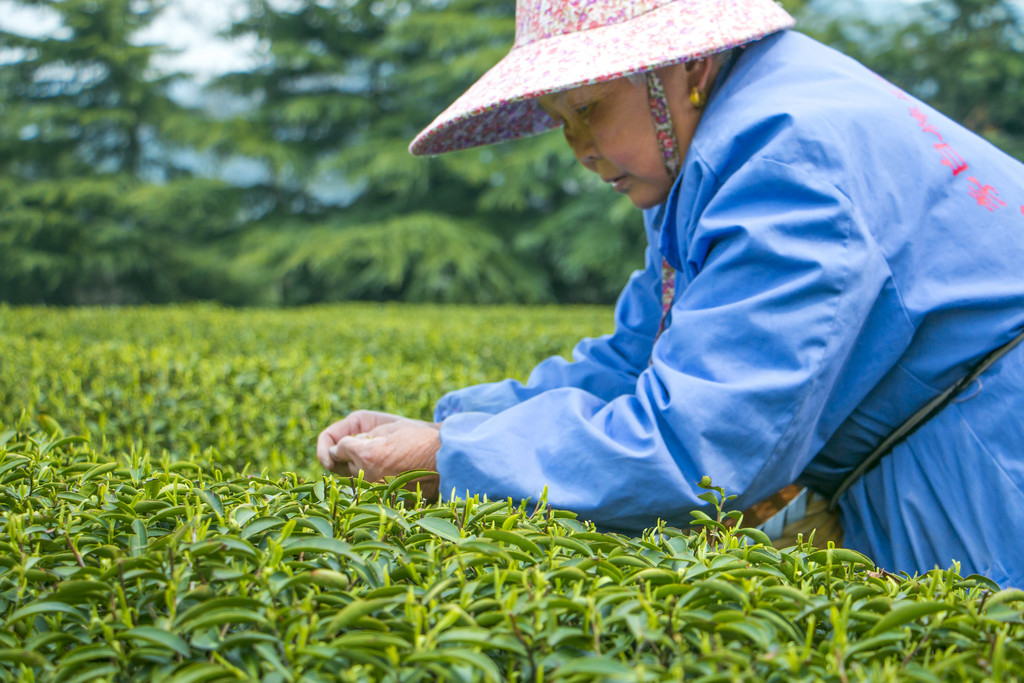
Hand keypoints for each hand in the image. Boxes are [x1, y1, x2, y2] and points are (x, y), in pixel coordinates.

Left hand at [316, 410, 440, 497]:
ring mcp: (377, 491)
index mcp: (368, 455)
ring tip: (389, 462)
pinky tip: (394, 474)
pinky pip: (370, 489)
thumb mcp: (389, 429)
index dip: (347, 442)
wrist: (447, 463)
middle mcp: (368, 476)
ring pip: (357, 478)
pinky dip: (377, 482)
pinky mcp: (386, 500)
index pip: (339, 448)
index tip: (358, 441)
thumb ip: (360, 438)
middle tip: (381, 451)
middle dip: (355, 456)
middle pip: (346, 464)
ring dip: (365, 470)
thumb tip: (336, 450)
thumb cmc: (421, 440)